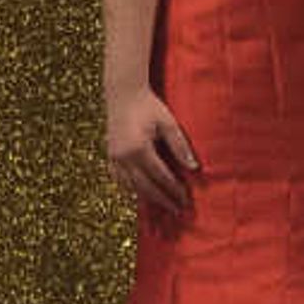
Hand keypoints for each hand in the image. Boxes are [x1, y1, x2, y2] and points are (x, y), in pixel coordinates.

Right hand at [104, 86, 199, 218]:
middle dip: (162, 200)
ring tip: (162, 204)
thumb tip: (194, 168)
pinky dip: (131, 189)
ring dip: (147, 198)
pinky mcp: (109, 156)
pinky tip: (141, 193)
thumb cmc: (149, 106)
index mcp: (139, 149)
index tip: (186, 200)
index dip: (174, 191)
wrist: (123, 93)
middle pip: (146, 187)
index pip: (161, 177)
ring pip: (131, 187)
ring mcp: (114, 158)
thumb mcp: (168, 123)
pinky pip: (119, 180)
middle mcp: (124, 157)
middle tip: (177, 210)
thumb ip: (180, 146)